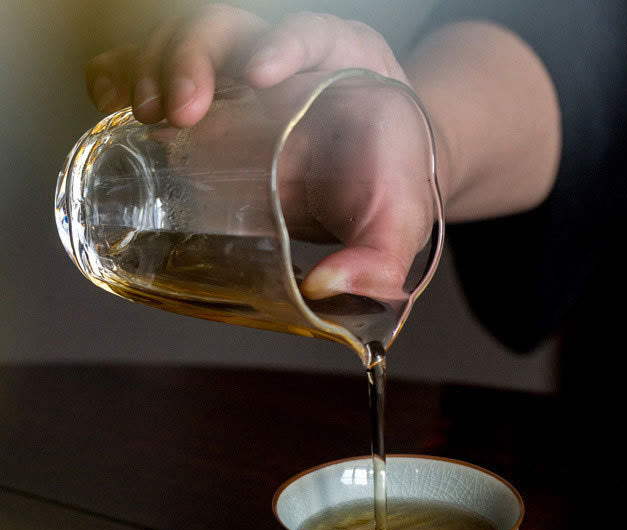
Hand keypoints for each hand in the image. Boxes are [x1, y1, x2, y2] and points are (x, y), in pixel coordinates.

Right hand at [86, 4, 437, 300]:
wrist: (379, 180)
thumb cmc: (389, 193)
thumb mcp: (397, 225)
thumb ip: (379, 259)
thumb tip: (325, 288)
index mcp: (346, 66)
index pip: (310, 33)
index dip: (280, 42)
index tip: (258, 74)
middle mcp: (289, 57)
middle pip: (231, 26)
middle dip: (197, 56)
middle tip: (181, 109)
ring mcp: (242, 72)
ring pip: (187, 39)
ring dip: (154, 66)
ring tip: (144, 112)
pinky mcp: (212, 99)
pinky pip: (159, 69)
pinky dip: (126, 74)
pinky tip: (111, 99)